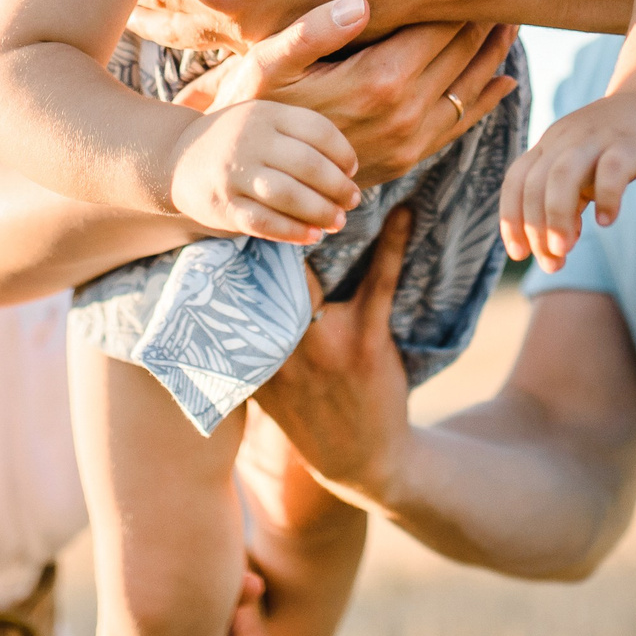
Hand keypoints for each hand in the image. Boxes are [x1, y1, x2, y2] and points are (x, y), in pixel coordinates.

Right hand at [169, 100, 360, 243]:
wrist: (176, 159)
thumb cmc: (237, 142)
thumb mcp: (263, 120)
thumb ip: (300, 136)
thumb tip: (348, 171)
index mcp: (266, 113)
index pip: (318, 131)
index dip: (342, 153)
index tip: (352, 170)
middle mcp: (249, 140)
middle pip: (308, 165)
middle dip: (338, 187)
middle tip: (352, 200)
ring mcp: (234, 173)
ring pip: (289, 195)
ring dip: (321, 212)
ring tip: (337, 221)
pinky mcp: (223, 205)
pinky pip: (265, 222)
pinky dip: (293, 231)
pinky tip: (312, 236)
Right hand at [184, 0, 518, 186]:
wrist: (248, 173)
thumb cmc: (253, 106)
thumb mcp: (267, 63)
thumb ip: (313, 29)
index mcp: (377, 81)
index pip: (439, 29)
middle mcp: (404, 114)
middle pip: (461, 56)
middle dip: (485, 22)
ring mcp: (410, 141)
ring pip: (470, 90)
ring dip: (493, 55)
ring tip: (509, 24)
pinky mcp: (408, 159)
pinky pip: (460, 126)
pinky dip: (485, 100)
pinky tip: (501, 80)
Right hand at [252, 207, 416, 504]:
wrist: (362, 461)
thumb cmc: (310, 415)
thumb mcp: (265, 384)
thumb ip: (248, 339)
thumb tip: (228, 288)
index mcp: (253, 349)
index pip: (238, 283)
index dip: (237, 242)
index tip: (238, 201)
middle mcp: (281, 342)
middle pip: (274, 266)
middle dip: (278, 222)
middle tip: (285, 173)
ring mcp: (324, 341)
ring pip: (323, 265)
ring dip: (333, 222)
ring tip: (339, 181)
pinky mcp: (365, 341)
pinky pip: (379, 281)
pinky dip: (394, 242)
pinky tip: (406, 211)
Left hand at [498, 93, 635, 272]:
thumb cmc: (617, 144)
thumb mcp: (584, 171)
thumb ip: (569, 202)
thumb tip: (559, 245)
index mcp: (550, 145)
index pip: (516, 180)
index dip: (511, 218)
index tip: (520, 254)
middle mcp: (566, 139)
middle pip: (535, 183)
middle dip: (536, 227)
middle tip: (552, 261)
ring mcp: (597, 138)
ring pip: (562, 175)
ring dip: (557, 216)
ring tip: (564, 249)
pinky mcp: (630, 144)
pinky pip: (611, 169)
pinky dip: (605, 198)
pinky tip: (606, 221)